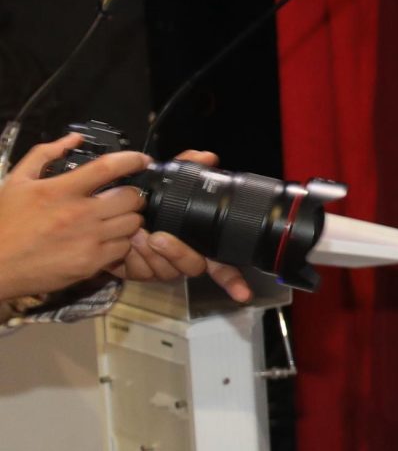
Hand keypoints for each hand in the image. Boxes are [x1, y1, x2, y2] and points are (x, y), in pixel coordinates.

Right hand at [0, 132, 150, 301]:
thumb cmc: (4, 224)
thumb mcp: (17, 182)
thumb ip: (44, 155)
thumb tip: (73, 140)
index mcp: (59, 191)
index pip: (108, 168)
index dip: (132, 160)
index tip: (142, 160)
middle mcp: (77, 214)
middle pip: (131, 197)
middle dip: (133, 195)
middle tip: (124, 197)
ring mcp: (86, 240)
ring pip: (132, 223)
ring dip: (129, 219)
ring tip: (114, 219)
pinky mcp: (90, 263)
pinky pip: (124, 248)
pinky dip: (120, 243)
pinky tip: (106, 240)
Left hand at [115, 151, 252, 301]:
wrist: (100, 216)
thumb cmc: (140, 203)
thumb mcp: (164, 183)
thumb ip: (185, 168)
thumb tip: (207, 157)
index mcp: (195, 240)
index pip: (223, 264)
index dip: (235, 280)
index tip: (243, 293)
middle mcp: (180, 257)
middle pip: (193, 267)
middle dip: (176, 253)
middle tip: (158, 236)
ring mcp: (158, 267)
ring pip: (163, 271)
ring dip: (149, 254)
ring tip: (136, 234)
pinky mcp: (135, 272)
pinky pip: (138, 273)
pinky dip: (130, 258)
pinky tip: (125, 244)